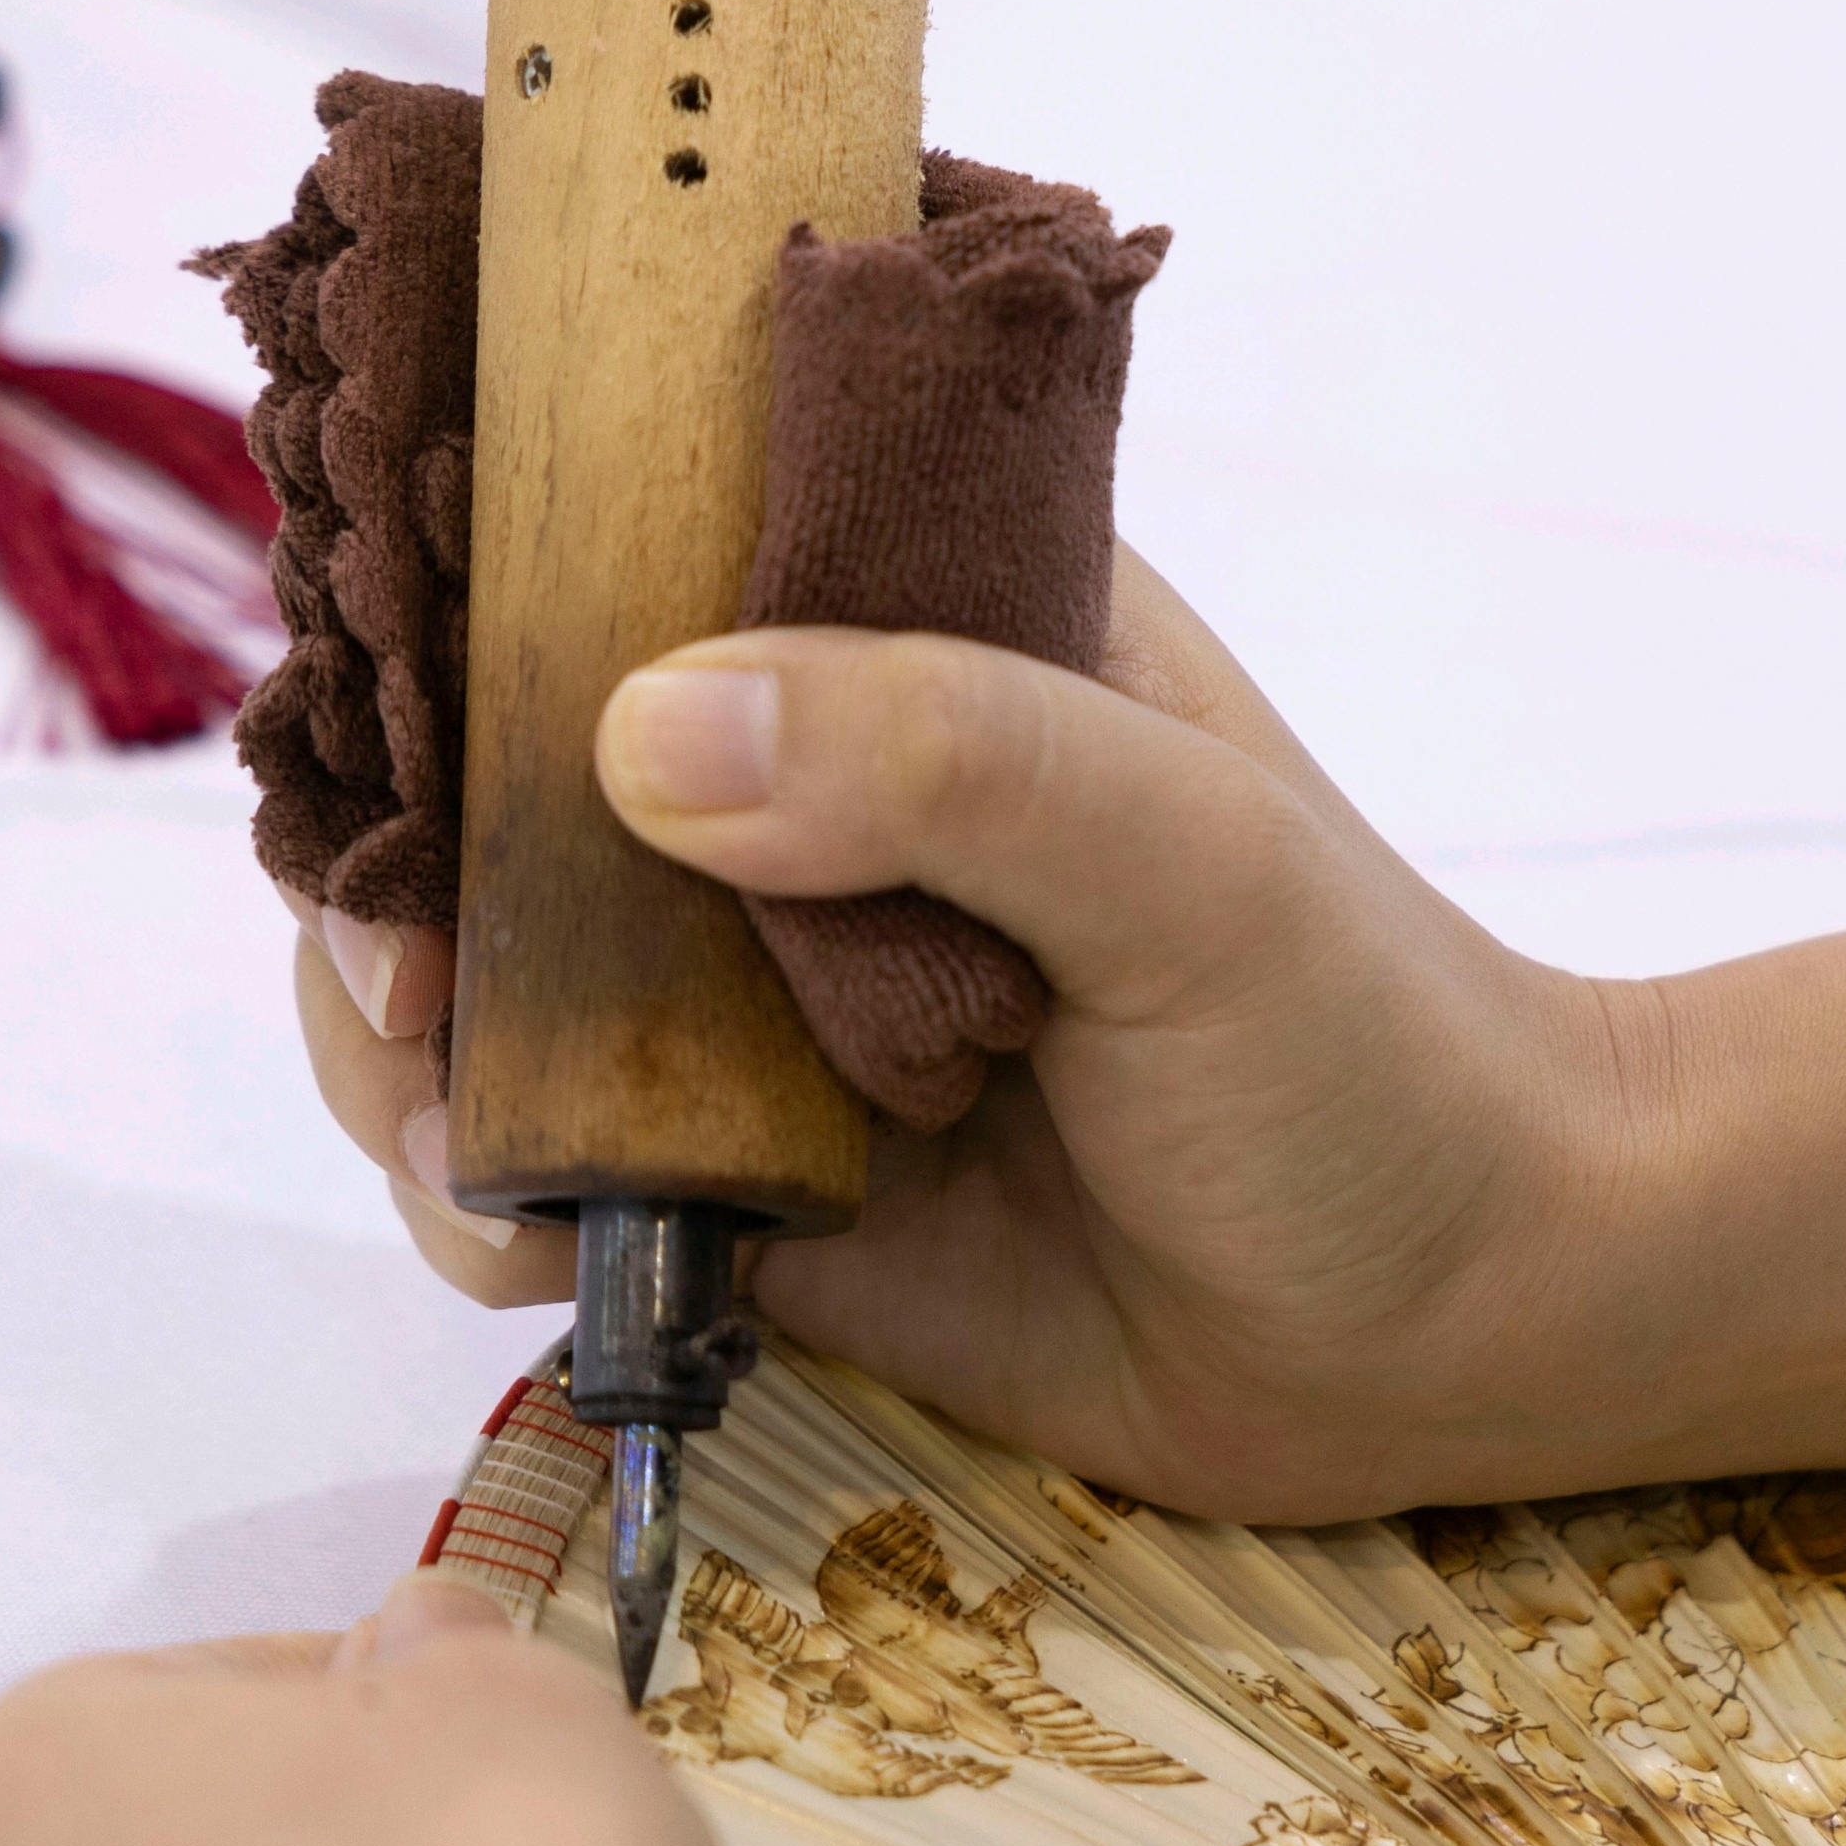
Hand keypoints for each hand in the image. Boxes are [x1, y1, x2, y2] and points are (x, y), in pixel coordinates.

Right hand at [292, 549, 1653, 1518]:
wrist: (1469, 1328)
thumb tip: (644, 726)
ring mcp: (769, 989)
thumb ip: (947, 759)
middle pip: (506, 760)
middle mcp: (814, 784)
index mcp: (919, 616)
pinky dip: (496, 1199)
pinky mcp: (756, 1187)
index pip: (645, 516)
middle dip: (393, 846)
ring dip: (414, 1037)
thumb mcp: (1190, 856)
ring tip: (442, 1101)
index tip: (376, 644)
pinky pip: (557, 1174)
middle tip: (388, 955)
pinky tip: (530, 1232)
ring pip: (496, 975)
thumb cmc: (1372, 1042)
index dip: (474, 559)